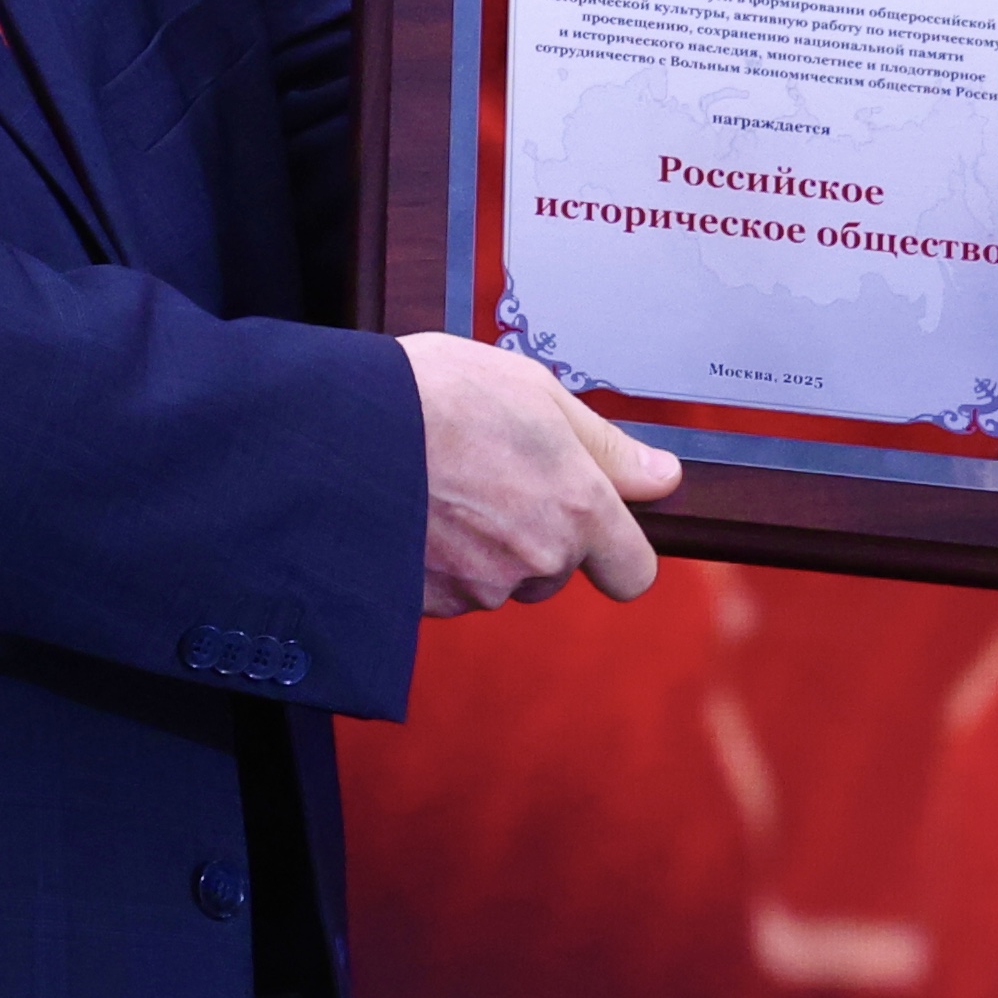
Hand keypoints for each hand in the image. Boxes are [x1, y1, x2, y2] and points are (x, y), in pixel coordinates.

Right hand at [399, 332, 681, 615]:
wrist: (334, 428)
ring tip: (442, 483)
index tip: (596, 527)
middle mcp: (537, 559)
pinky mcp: (428, 605)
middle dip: (535, 536)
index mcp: (578, 507)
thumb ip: (607, 446)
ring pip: (498, 580)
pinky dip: (436, 561)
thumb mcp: (536, 391)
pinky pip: (448, 590)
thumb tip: (663, 477)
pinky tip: (413, 510)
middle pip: (556, 572)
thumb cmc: (437, 394)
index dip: (617, 552)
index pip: (632, 572)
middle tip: (491, 475)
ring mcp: (480, 588)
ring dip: (482, 547)